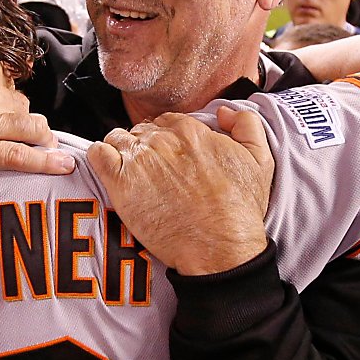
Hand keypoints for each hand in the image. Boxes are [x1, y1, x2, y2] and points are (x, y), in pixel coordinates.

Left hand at [88, 106, 273, 275]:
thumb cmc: (239, 210)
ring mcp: (139, 159)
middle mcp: (162, 139)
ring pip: (118, 139)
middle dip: (145, 147)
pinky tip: (113, 174)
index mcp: (191, 130)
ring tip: (133, 176)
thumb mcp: (260, 160)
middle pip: (142, 130)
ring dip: (122, 152)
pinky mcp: (120, 182)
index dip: (167, 139)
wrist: (220, 247)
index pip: (168, 122)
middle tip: (153, 173)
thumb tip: (224, 112)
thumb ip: (246, 124)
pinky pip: (98, 155)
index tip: (170, 160)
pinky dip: (101, 159)